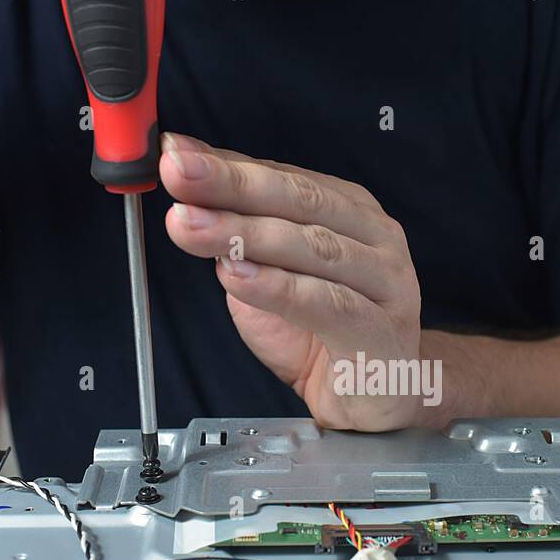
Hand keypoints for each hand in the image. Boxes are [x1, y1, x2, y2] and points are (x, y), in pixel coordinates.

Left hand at [159, 132, 428, 429]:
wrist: (374, 405)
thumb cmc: (324, 337)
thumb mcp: (270, 278)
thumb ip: (240, 238)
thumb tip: (188, 193)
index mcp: (350, 213)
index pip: (283, 178)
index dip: (226, 164)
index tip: (174, 155)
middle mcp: (375, 238)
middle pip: (299, 201)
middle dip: (232, 185)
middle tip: (179, 174)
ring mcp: (385, 283)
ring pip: (312, 247)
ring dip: (245, 233)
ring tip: (192, 225)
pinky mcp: (382, 332)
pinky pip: (327, 304)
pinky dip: (279, 288)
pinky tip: (237, 276)